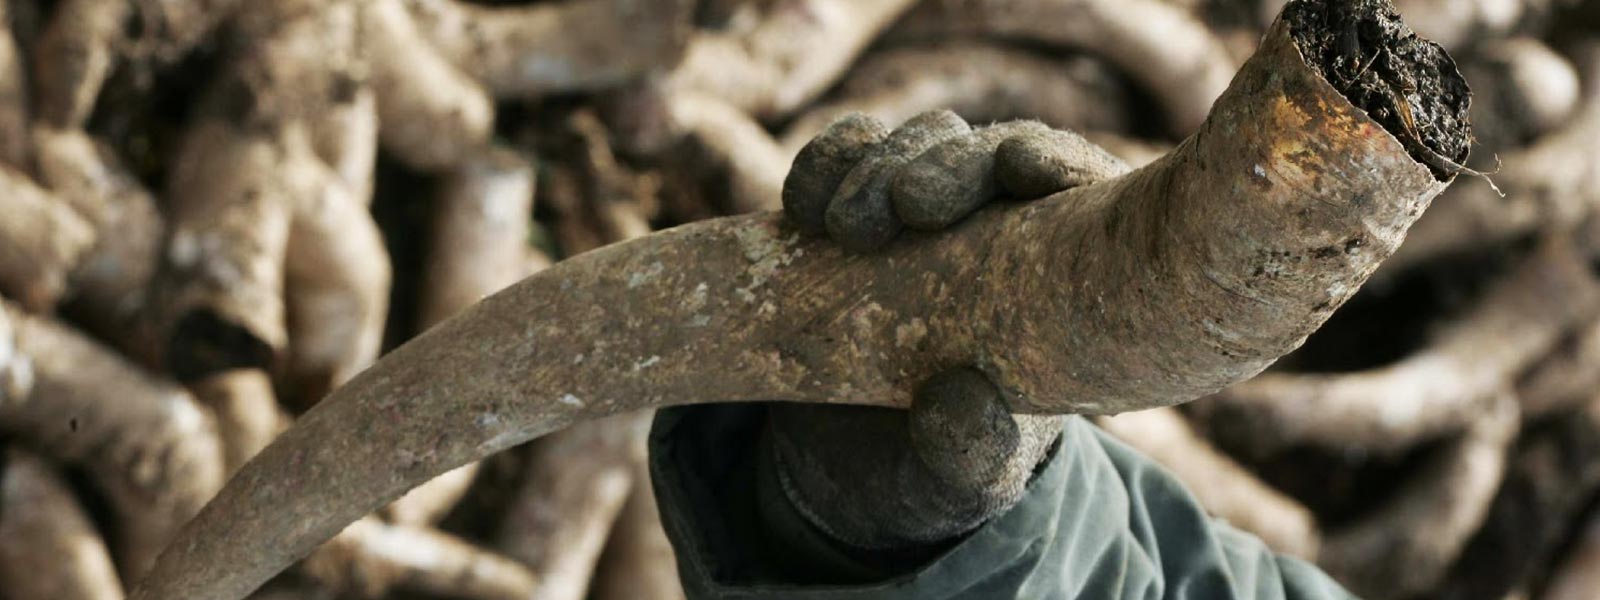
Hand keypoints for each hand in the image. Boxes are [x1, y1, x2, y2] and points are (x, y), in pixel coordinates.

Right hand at [765, 112, 1127, 554]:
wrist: (844, 468)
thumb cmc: (930, 474)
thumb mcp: (955, 486)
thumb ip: (971, 455)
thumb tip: (961, 395)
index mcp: (1057, 289)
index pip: (1083, 195)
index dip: (1062, 164)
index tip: (1020, 169)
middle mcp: (997, 232)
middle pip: (992, 154)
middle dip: (952, 163)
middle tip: (908, 206)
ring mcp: (922, 215)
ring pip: (919, 143)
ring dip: (881, 163)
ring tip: (841, 227)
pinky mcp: (853, 209)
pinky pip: (844, 158)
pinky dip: (823, 165)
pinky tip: (799, 207)